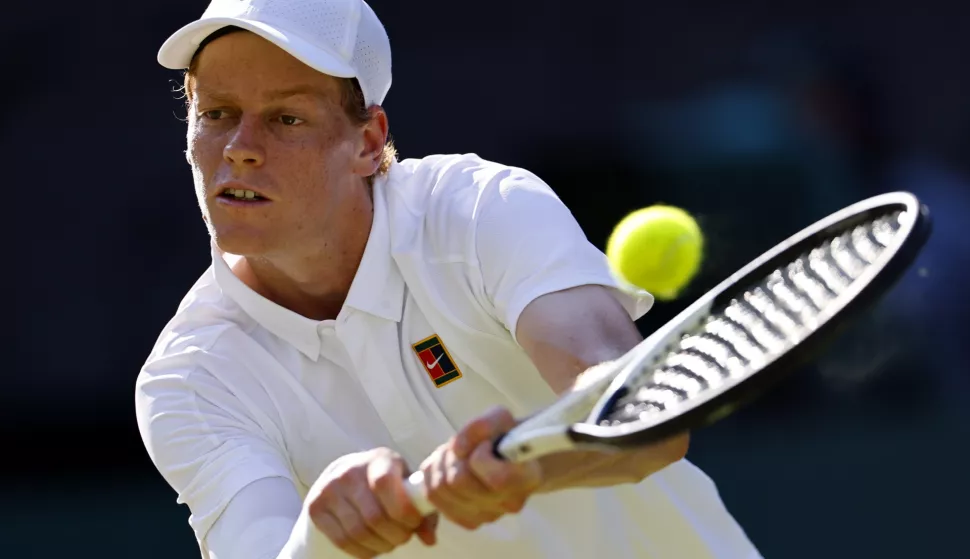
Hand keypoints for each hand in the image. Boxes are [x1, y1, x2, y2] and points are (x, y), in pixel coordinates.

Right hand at [307, 447, 438, 557]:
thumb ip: (421, 510)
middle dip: (396, 534)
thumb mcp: (404, 487)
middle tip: (403, 537)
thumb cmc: (385, 484)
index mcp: (379, 460)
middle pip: (374, 516)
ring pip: (358, 531)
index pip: (385, 484)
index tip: (413, 523)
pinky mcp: (316, 507)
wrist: (344, 477)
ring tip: (389, 542)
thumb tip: (429, 539)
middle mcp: (350, 471)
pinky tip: (372, 546)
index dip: (403, 510)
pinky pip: (342, 540)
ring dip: (380, 545)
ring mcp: (330, 488)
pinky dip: (362, 551)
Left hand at [419, 406, 541, 529]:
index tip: (485, 444)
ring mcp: (489, 516)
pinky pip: (433, 499)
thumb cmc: (508, 436)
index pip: (497, 478)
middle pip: (459, 482)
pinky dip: (432, 478)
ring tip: (453, 455)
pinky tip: (446, 469)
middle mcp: (509, 503)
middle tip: (460, 446)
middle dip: (452, 457)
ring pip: (441, 490)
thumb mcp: (501, 417)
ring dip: (440, 465)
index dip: (481, 457)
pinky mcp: (469, 520)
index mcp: (527, 478)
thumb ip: (483, 425)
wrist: (512, 456)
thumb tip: (457, 448)